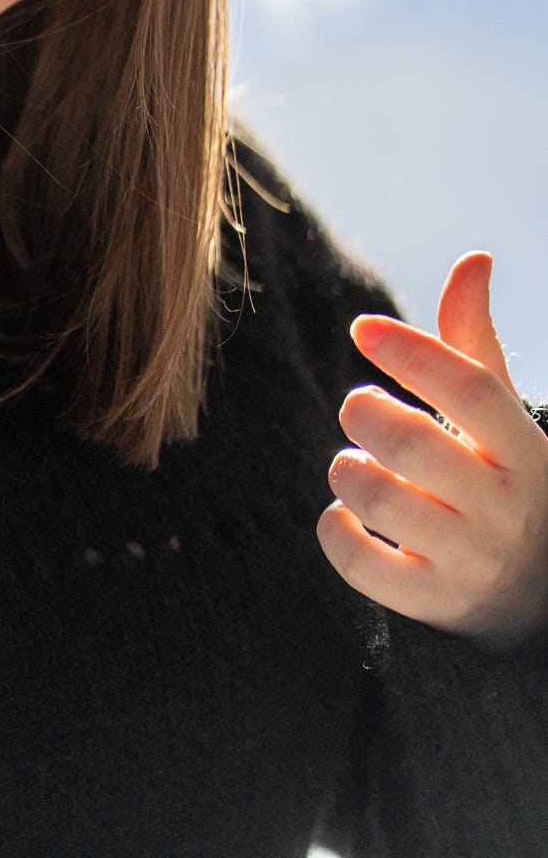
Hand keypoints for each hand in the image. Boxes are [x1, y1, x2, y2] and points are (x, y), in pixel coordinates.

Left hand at [317, 252, 547, 651]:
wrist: (536, 592)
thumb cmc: (500, 474)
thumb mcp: (499, 413)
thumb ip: (472, 339)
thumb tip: (474, 258)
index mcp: (522, 448)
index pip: (470, 389)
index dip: (412, 351)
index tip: (363, 327)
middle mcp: (501, 506)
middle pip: (414, 445)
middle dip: (366, 412)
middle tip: (358, 406)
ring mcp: (469, 559)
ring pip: (380, 498)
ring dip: (346, 468)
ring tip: (354, 462)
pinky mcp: (434, 603)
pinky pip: (361, 564)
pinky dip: (334, 529)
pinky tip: (341, 512)